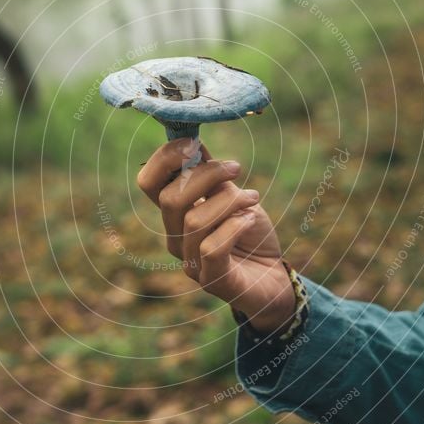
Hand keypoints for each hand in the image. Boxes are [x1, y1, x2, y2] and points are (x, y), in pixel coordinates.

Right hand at [137, 138, 295, 334]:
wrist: (274, 276)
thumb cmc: (251, 234)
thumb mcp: (234, 196)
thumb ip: (213, 176)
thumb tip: (195, 143)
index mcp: (176, 214)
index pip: (149, 183)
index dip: (165, 159)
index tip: (194, 144)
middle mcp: (175, 238)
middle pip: (170, 199)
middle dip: (205, 175)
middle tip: (236, 168)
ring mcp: (190, 262)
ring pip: (194, 221)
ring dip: (228, 201)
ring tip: (253, 198)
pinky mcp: (212, 281)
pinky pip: (211, 248)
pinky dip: (234, 226)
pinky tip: (251, 219)